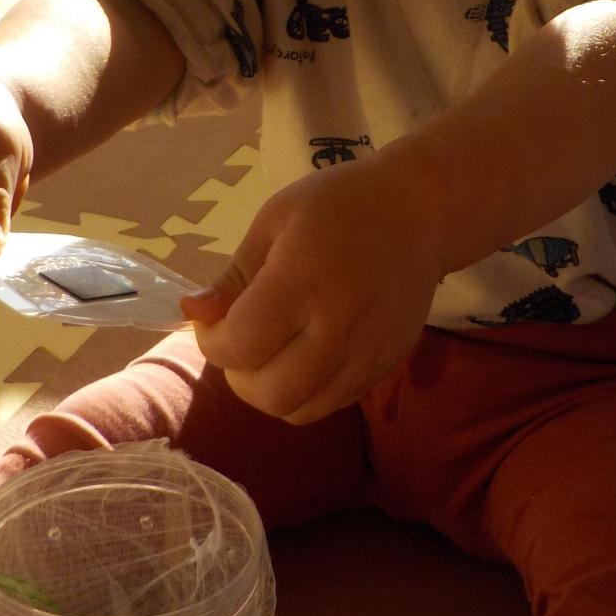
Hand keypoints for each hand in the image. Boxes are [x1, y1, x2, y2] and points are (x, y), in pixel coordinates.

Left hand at [179, 152, 444, 423]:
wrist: (420, 212)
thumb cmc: (339, 204)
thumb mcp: (275, 220)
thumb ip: (234, 274)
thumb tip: (194, 314)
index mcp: (303, 280)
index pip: (240, 346)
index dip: (212, 343)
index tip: (213, 321)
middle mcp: (338, 326)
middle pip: (270, 394)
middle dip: (239, 375)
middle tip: (241, 341)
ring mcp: (367, 353)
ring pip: (300, 411)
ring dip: (271, 391)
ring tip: (271, 354)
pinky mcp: (386, 365)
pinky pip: (332, 404)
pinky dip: (306, 392)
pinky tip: (305, 356)